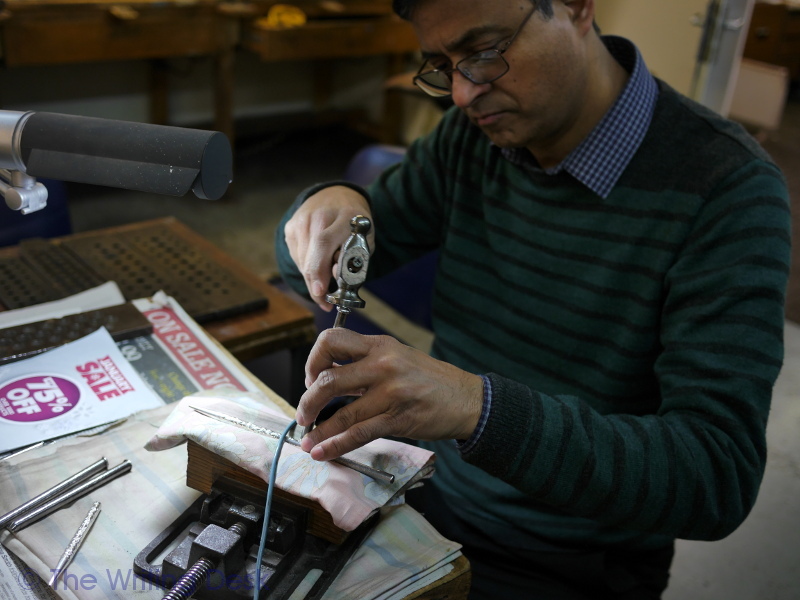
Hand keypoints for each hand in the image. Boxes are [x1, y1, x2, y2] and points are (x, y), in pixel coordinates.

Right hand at [284, 186, 373, 309]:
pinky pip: (296, 256)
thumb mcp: (365, 239)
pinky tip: (317, 268)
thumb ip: (355, 259)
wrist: (335, 196)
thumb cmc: (354, 225)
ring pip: (302, 261)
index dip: (320, 270)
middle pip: (310, 256)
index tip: (322, 291)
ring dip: (311, 279)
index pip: (325, 243)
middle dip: (315, 283)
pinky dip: (306, 267)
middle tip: (324, 301)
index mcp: (345, 216)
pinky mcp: (291, 227)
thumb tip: (334, 280)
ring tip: (323, 289)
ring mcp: (301, 220)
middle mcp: (320, 215)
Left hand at [296, 328, 483, 460]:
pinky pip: (358, 434)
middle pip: (328, 379)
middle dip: (307, 401)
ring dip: (318, 430)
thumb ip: (366, 362)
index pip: (332, 340)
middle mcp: (382, 365)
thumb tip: (329, 376)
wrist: (468, 399)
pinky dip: (335, 445)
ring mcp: (390, 393)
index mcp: (379, 345)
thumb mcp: (398, 356)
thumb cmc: (432, 380)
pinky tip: (322, 452)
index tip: (311, 378)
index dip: (313, 360)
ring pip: (341, 413)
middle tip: (304, 414)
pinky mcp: (398, 419)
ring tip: (307, 440)